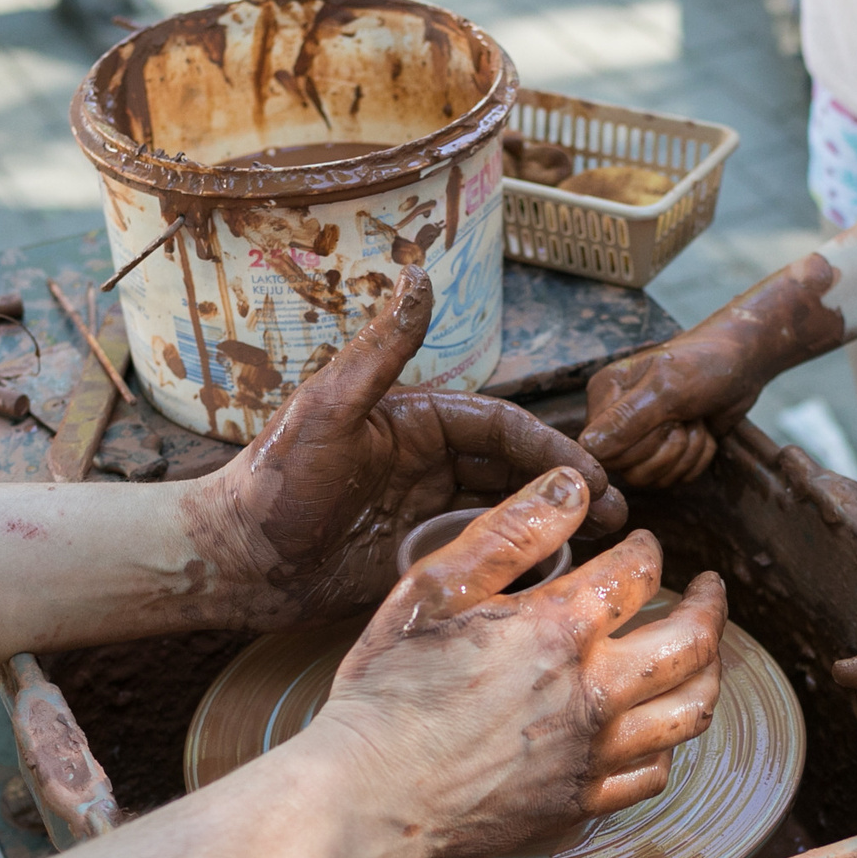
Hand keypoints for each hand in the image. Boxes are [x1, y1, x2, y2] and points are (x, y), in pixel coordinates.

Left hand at [182, 266, 626, 630]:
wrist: (233, 561)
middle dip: (573, 492)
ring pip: (509, 517)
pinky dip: (521, 567)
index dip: (552, 451)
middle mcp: (429, 464)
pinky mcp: (418, 562)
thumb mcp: (329, 410)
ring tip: (604, 552)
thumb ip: (380, 351)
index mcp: (417, 421)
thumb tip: (420, 273)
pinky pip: (483, 561)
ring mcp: (426, 515)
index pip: (502, 429)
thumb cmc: (272, 483)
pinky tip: (553, 584)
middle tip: (622, 520)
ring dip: (557, 528)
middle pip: (518, 473)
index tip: (595, 476)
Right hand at [314, 466, 728, 857]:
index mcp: (559, 629)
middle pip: (693, 644)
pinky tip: (656, 727)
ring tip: (702, 654)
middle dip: (712, 608)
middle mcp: (593, 693)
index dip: (648, 549)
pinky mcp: (579, 802)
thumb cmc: (388, 689)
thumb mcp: (434, 588)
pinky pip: (654, 775)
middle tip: (710, 590)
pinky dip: (669, 744)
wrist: (366, 793)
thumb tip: (572, 485)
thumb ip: (509, 533)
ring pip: (691, 712)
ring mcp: (592, 754)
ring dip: (709, 674)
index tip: (643, 544)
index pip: (639, 573)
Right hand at [581, 253, 853, 487]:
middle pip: (626, 469)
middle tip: (686, 417)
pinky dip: (697, 459)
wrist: (743, 364)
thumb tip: (588, 448)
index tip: (666, 420)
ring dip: (686, 454)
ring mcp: (640, 439)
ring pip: (651, 478)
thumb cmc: (705, 363)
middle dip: (668, 449)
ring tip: (696, 421)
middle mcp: (615, 419)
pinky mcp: (664, 453)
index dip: (638, 446)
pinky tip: (702, 430)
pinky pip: (672, 479)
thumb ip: (627, 419)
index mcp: (604, 394)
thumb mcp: (667, 387)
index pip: (601, 450)